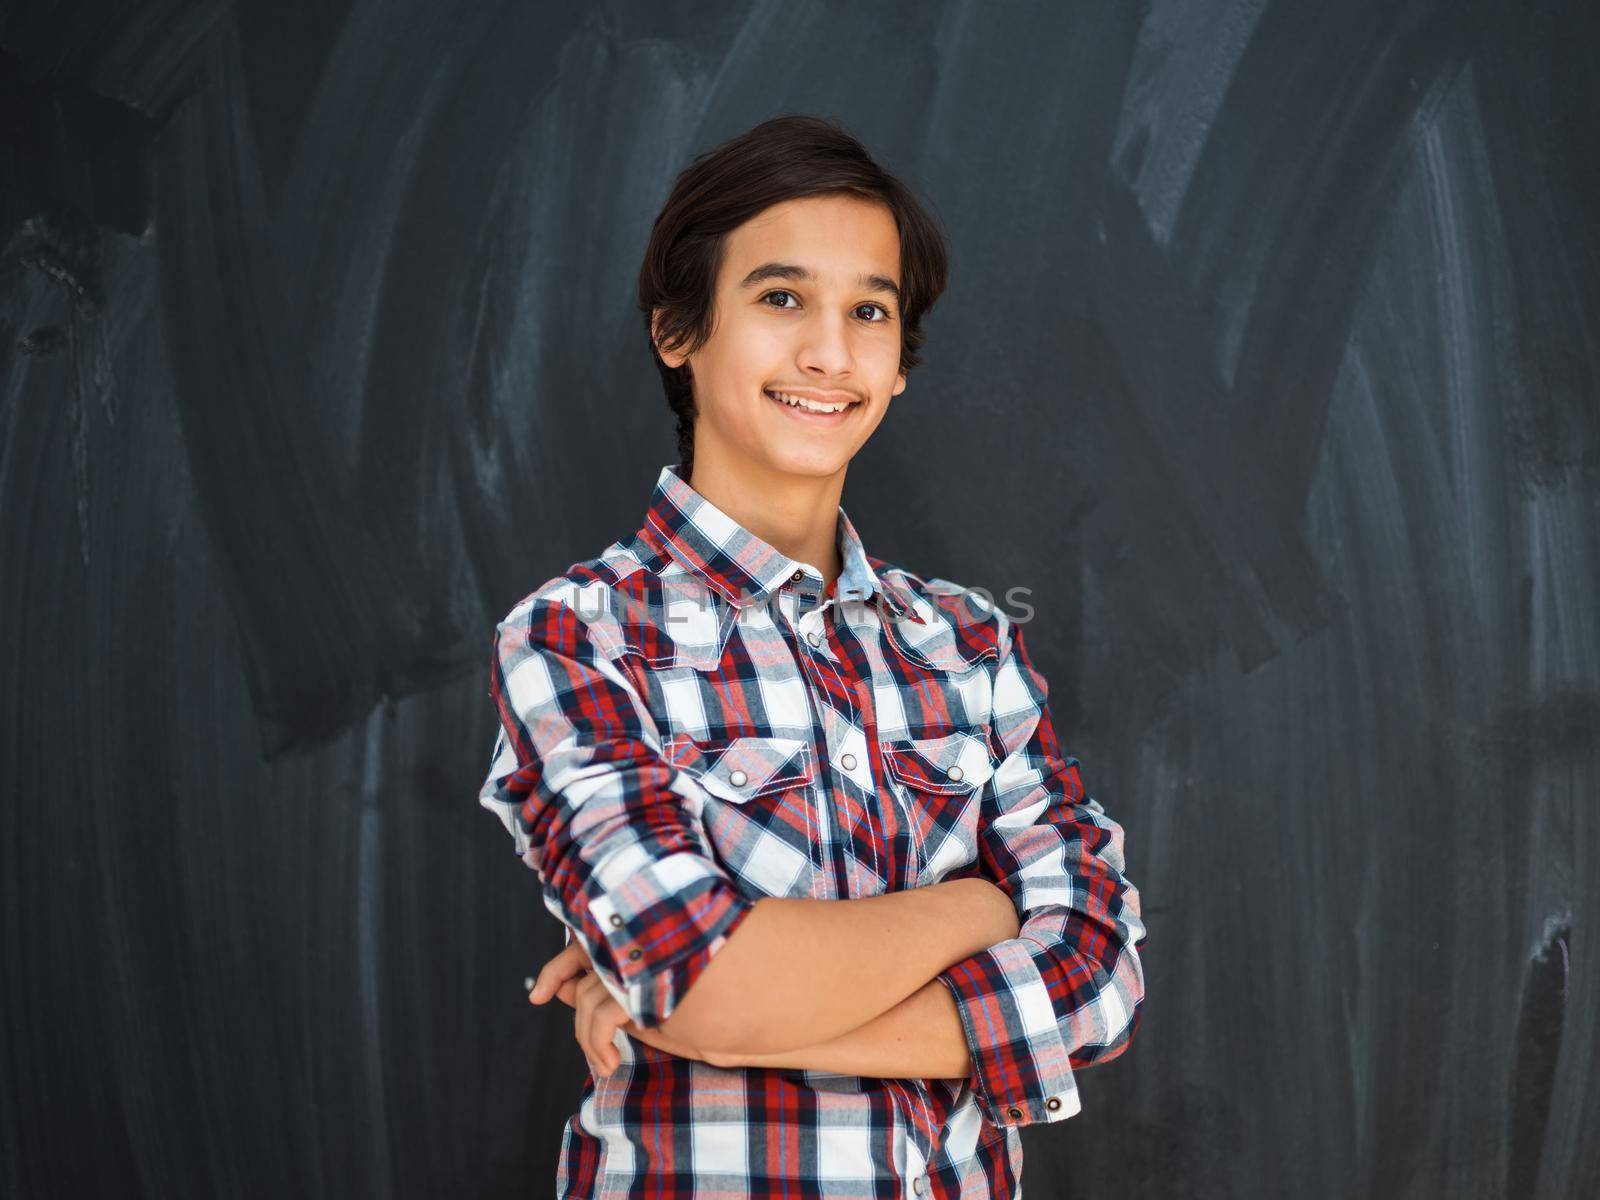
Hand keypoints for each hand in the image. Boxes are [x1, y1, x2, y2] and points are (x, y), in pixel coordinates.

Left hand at [528, 936, 711, 1073]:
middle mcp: (630, 947)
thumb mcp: (638, 1002)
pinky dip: (598, 1043)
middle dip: (581, 1024)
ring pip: (588, 1002)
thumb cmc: (694, 1007)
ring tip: (606, 1065)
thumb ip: (602, 989)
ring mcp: (634, 963)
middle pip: (582, 984)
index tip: (538, 996)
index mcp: (631, 944)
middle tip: (598, 1057)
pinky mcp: (638, 986)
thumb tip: (560, 989)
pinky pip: (602, 1016)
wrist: (732, 1014)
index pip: (580, 948)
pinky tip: (609, 1061)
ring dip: (590, 1042)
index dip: (556, 970)